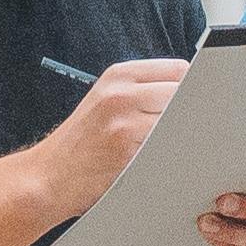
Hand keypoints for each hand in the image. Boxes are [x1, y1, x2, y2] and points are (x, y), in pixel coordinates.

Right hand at [23, 52, 187, 219]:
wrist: (48, 176)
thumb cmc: (81, 141)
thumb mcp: (105, 99)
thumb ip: (142, 90)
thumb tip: (191, 90)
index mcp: (118, 75)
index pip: (178, 70)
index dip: (192, 87)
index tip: (197, 101)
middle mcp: (121, 95)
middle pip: (184, 94)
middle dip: (190, 111)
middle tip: (188, 127)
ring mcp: (125, 125)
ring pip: (180, 123)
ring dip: (184, 135)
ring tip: (172, 145)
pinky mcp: (129, 154)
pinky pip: (167, 149)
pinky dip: (172, 154)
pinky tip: (161, 160)